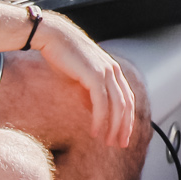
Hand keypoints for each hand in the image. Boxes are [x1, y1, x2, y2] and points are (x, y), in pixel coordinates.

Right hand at [32, 15, 137, 148]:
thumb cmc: (64, 55)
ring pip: (117, 107)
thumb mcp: (82, 76)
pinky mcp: (94, 76)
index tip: (122, 134)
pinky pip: (101, 104)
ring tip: (108, 142)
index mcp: (113, 70)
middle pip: (126, 105)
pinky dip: (100, 120)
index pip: (127, 99)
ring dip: (114, 127)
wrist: (53, 36)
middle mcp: (114, 71)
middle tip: (119, 144)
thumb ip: (91, 91)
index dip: (127, 119)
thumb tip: (95, 111)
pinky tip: (95, 131)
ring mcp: (106, 72)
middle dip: (124, 127)